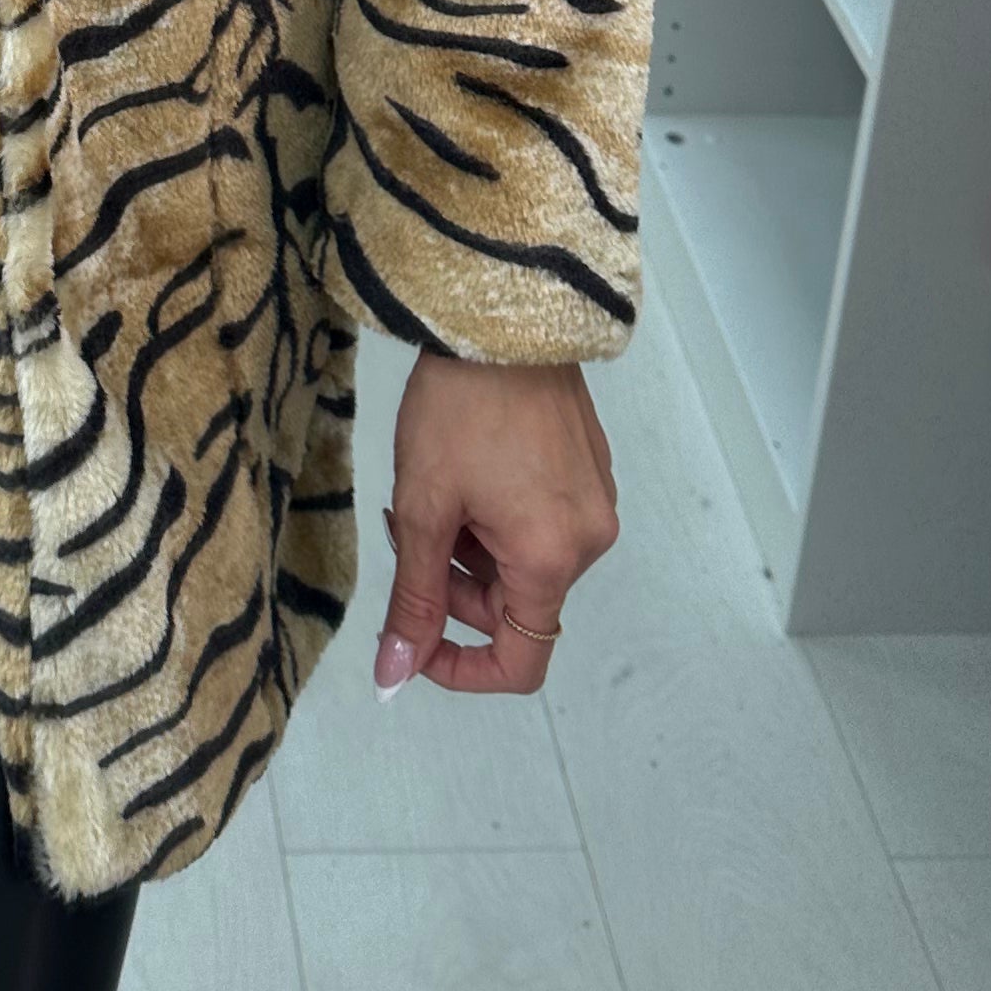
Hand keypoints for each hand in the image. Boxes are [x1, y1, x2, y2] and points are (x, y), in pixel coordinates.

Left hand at [374, 354, 617, 699]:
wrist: (501, 314)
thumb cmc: (458, 408)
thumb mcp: (422, 508)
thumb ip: (413, 599)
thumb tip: (394, 677)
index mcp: (551, 560)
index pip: (521, 661)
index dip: (461, 668)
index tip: (414, 643)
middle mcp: (589, 540)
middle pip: (518, 606)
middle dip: (455, 588)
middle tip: (406, 532)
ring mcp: (596, 502)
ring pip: (525, 563)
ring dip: (473, 549)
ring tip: (433, 492)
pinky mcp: (591, 469)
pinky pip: (543, 524)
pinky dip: (498, 520)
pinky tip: (465, 472)